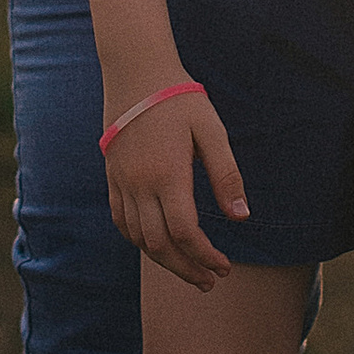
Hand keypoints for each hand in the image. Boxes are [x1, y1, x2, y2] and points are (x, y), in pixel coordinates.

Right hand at [104, 87, 248, 293]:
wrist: (136, 72)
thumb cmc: (180, 99)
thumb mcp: (211, 132)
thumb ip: (226, 176)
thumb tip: (241, 218)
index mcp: (167, 175)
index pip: (184, 233)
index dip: (205, 257)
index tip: (225, 267)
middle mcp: (139, 184)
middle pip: (159, 245)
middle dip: (186, 269)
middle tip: (210, 280)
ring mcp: (122, 182)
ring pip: (138, 238)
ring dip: (163, 260)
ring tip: (189, 269)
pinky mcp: (112, 176)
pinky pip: (120, 220)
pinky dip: (138, 241)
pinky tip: (156, 245)